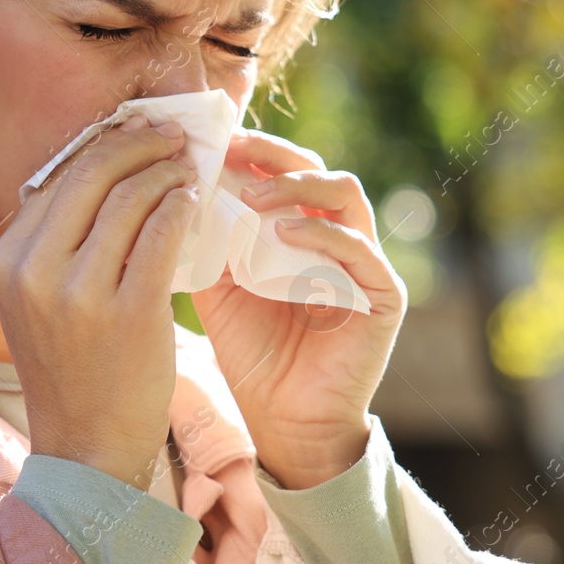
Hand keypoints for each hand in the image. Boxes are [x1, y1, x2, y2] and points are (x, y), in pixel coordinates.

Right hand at [0, 113, 198, 490]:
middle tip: (170, 136)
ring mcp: (79, 293)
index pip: (57, 178)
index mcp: (4, 261)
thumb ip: (54, 239)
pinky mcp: (129, 313)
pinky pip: (161, 236)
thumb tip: (100, 166)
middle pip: (91, 175)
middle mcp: (33, 271)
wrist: (86, 448)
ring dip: (164, 173)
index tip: (135, 131)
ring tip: (185, 168)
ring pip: (129, 199)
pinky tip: (192, 203)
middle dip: (137, 145)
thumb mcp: (36, 298)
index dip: (101, 145)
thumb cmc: (70, 367)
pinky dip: (180, 208)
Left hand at [190, 127, 406, 490]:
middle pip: (317, 169)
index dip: (252, 150)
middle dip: (274, 154)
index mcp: (300, 228)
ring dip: (298, 186)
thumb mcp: (219, 288)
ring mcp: (365, 262)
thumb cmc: (253, 352)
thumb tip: (180, 187)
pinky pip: (360, 249)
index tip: (211, 142)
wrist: (283, 421)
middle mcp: (337, 236)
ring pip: (345, 194)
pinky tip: (286, 234)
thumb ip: (209, 241)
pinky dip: (322, 233)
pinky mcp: (383, 294)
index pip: (284, 170)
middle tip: (233, 151)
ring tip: (256, 195)